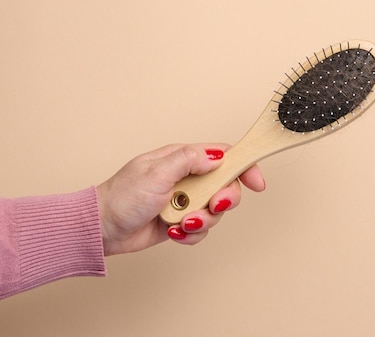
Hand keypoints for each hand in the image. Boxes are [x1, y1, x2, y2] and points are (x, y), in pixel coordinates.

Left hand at [95, 143, 264, 255]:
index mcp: (183, 159)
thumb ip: (188, 160)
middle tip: (212, 206)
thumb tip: (217, 156)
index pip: (223, 156)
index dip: (244, 167)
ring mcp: (185, 200)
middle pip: (225, 186)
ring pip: (215, 211)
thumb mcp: (156, 172)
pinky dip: (190, 234)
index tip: (257, 183)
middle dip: (223, 200)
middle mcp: (187, 178)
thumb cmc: (122, 196)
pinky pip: (200, 229)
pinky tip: (174, 232)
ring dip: (202, 220)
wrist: (102, 229)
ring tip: (182, 223)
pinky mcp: (180, 220)